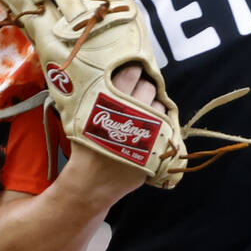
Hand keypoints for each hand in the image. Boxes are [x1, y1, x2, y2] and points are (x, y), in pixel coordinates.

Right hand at [60, 61, 169, 195]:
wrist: (92, 182)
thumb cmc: (86, 147)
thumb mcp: (83, 116)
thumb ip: (97, 94)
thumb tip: (110, 72)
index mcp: (111, 102)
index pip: (130, 74)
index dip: (134, 69)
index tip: (136, 67)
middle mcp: (131, 113)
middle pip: (148, 87)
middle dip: (144, 86)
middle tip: (139, 91)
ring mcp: (146, 129)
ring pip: (160, 105)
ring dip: (154, 105)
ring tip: (144, 112)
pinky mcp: (157, 145)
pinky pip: (168, 125)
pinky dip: (161, 123)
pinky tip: (152, 126)